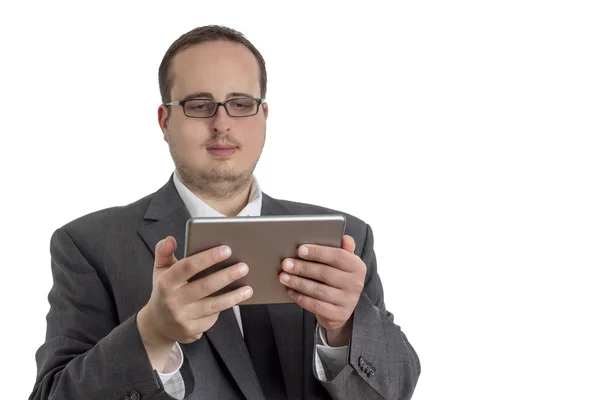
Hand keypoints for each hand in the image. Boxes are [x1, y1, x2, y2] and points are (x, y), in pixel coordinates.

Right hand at [137, 236, 252, 370]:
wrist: (158, 325)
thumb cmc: (165, 291)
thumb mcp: (160, 271)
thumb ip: (164, 252)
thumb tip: (170, 239)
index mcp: (166, 282)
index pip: (188, 267)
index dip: (208, 257)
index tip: (227, 249)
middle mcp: (173, 300)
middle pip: (205, 286)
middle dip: (227, 276)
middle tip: (244, 266)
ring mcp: (183, 317)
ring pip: (213, 305)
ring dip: (234, 296)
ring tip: (248, 288)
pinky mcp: (192, 329)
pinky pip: (213, 316)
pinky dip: (227, 306)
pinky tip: (238, 298)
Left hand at [279, 235, 365, 346]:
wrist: (342, 307)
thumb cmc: (338, 278)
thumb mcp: (343, 263)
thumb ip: (342, 250)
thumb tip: (345, 238)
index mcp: (358, 266)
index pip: (338, 256)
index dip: (318, 252)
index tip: (300, 250)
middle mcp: (356, 284)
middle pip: (325, 273)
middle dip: (303, 268)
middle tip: (285, 264)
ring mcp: (348, 301)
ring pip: (319, 290)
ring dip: (298, 283)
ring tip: (283, 277)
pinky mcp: (339, 315)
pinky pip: (316, 306)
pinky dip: (301, 298)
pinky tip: (290, 291)